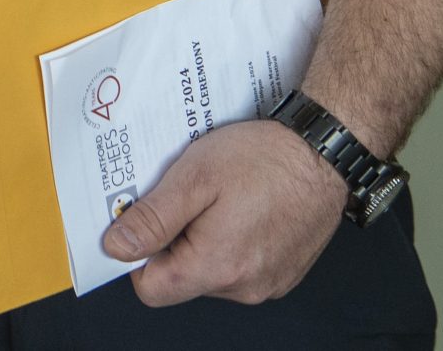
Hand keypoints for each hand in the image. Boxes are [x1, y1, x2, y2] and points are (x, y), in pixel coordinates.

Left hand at [101, 117, 346, 306]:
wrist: (325, 153)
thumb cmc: (266, 160)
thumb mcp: (194, 177)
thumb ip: (153, 218)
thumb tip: (118, 247)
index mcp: (217, 266)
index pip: (152, 289)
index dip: (138, 255)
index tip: (141, 223)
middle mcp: (245, 286)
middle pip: (181, 279)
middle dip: (173, 240)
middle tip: (185, 197)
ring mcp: (267, 283)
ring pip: (210, 272)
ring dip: (202, 239)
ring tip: (217, 198)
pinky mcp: (283, 273)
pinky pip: (239, 266)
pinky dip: (230, 241)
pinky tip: (239, 207)